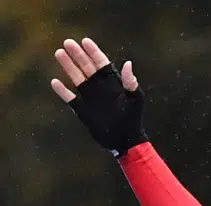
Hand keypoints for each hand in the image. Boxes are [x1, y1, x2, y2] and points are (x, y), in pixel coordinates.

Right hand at [51, 38, 147, 155]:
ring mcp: (90, 98)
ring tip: (59, 53)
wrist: (126, 140)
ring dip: (68, 66)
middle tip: (68, 42)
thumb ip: (131, 82)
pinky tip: (55, 82)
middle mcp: (100, 87)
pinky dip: (62, 91)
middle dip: (78, 54)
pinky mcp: (83, 110)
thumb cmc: (134, 118)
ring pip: (76, 78)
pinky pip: (70, 98)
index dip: (94, 52)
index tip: (85, 41)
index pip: (102, 63)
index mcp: (113, 83)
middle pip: (86, 67)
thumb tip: (128, 63)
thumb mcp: (135, 99)